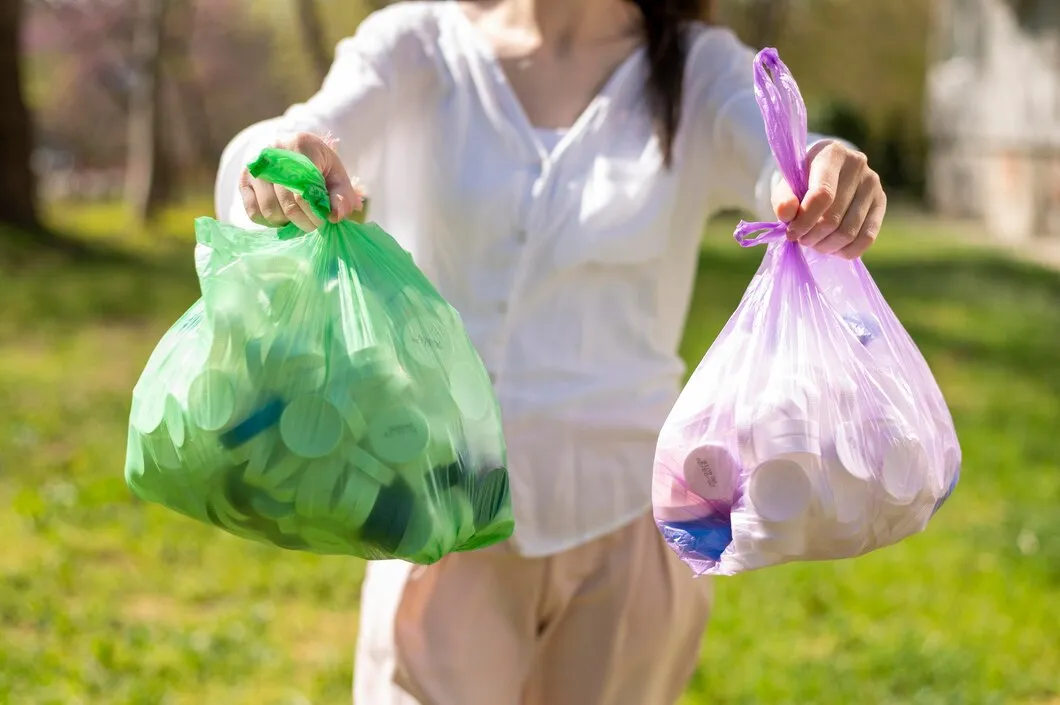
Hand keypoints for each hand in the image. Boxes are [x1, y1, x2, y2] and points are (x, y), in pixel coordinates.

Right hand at [239, 132, 363, 230]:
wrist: (295, 152)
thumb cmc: (319, 166)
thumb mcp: (337, 176)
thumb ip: (342, 196)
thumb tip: (335, 216)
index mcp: (299, 146)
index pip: (305, 189)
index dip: (316, 211)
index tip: (325, 219)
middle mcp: (271, 153)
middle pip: (287, 202)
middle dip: (304, 221)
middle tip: (315, 225)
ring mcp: (254, 167)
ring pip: (269, 209)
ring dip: (287, 223)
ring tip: (300, 218)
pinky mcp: (244, 181)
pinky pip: (254, 212)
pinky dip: (270, 222)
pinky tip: (283, 216)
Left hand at [771, 140, 886, 259]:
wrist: (827, 172)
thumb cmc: (803, 179)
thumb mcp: (787, 184)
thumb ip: (783, 198)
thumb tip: (787, 215)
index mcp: (831, 154)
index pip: (822, 195)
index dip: (805, 221)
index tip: (791, 233)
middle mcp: (857, 165)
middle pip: (833, 218)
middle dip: (812, 236)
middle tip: (802, 240)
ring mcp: (873, 183)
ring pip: (849, 232)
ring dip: (826, 246)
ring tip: (814, 243)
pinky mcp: (881, 201)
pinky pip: (867, 238)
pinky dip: (846, 251)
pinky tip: (832, 248)